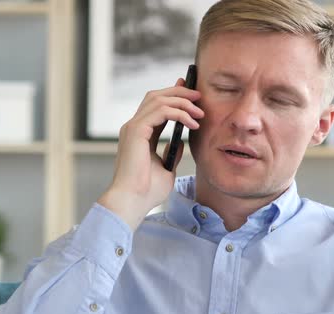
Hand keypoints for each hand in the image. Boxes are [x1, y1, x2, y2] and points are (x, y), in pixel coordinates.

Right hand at [97, 79, 203, 230]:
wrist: (133, 201)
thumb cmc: (147, 190)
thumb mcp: (166, 168)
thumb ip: (171, 153)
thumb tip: (181, 142)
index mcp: (139, 134)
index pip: (156, 107)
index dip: (174, 96)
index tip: (192, 94)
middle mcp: (134, 127)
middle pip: (156, 96)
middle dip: (179, 91)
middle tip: (199, 95)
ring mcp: (133, 127)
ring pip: (159, 99)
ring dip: (182, 101)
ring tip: (199, 111)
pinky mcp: (136, 131)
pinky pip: (161, 111)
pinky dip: (179, 113)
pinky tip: (192, 123)